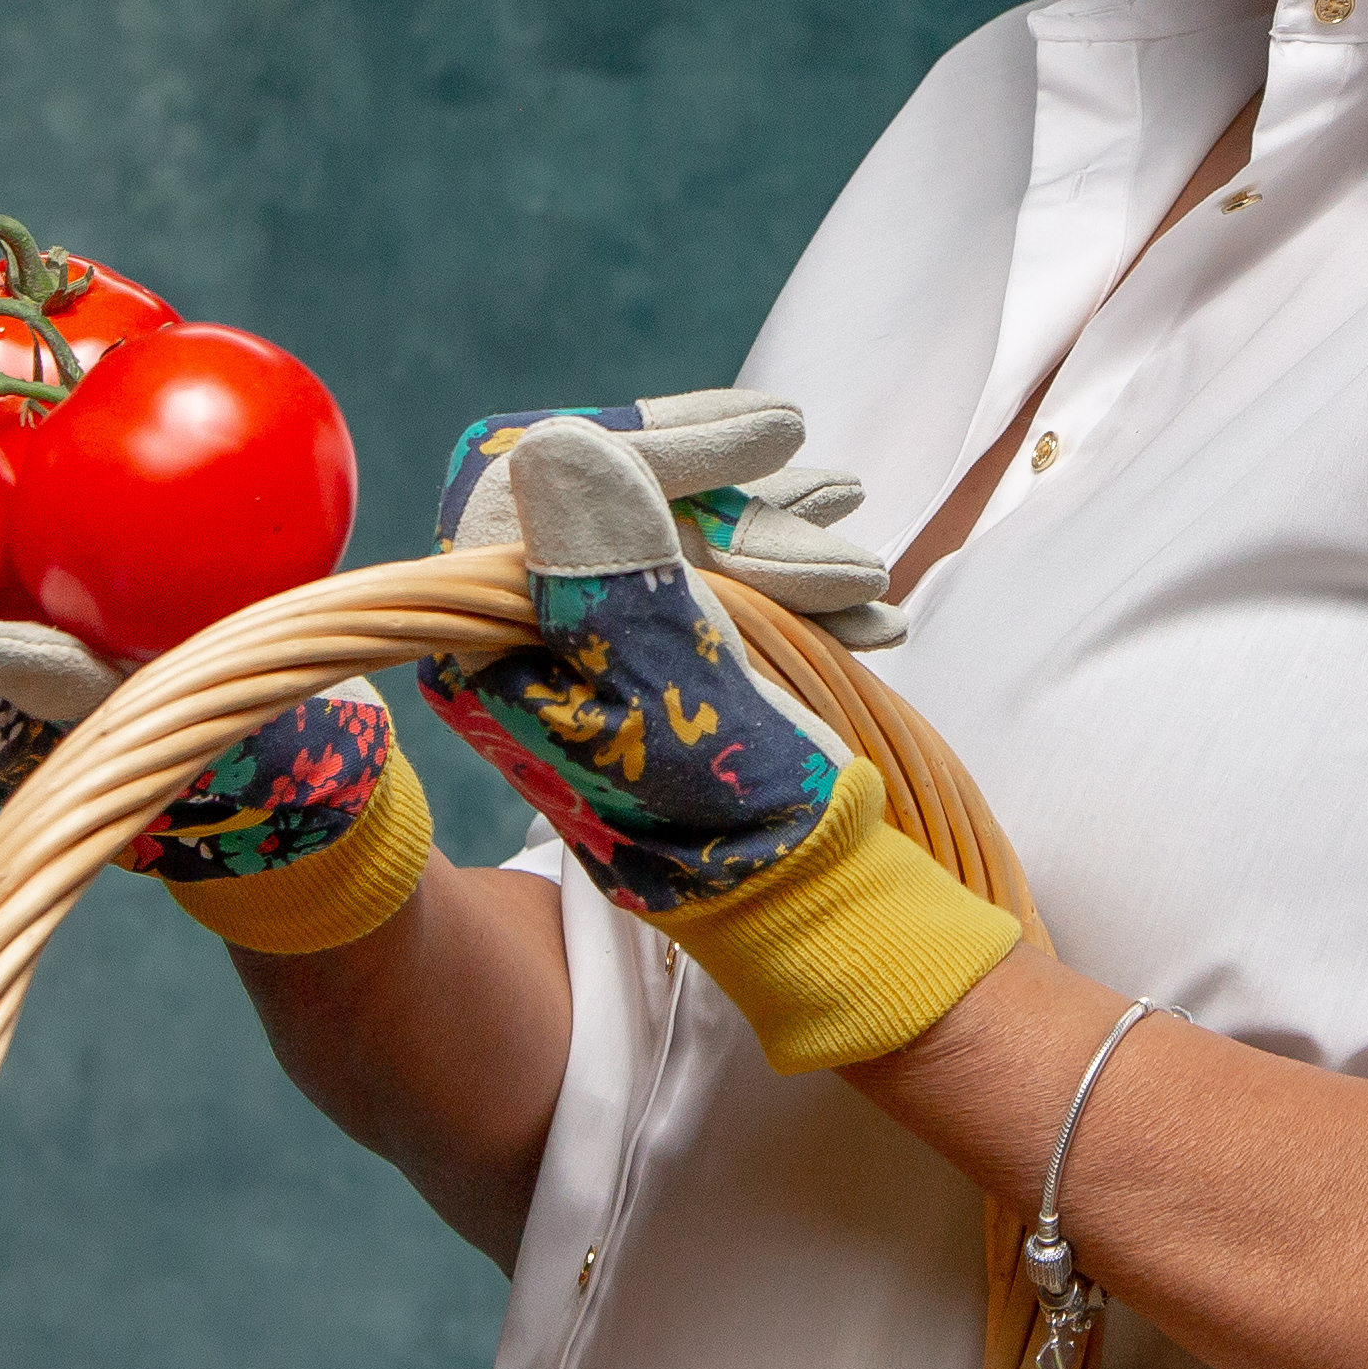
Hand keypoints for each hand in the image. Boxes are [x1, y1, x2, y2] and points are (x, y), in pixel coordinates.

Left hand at [407, 396, 1012, 1071]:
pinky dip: (793, 594)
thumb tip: (564, 444)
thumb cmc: (729, 831)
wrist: (780, 932)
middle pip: (628, 514)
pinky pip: (710, 602)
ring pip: (681, 554)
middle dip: (746, 501)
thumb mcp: (679, 693)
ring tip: (862, 562)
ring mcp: (592, 666)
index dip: (670, 447)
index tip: (780, 436)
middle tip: (841, 490)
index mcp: (501, 648)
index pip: (558, 489)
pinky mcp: (648, 683)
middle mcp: (531, 649)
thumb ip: (619, 576)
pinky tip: (866, 610)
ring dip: (784, 543)